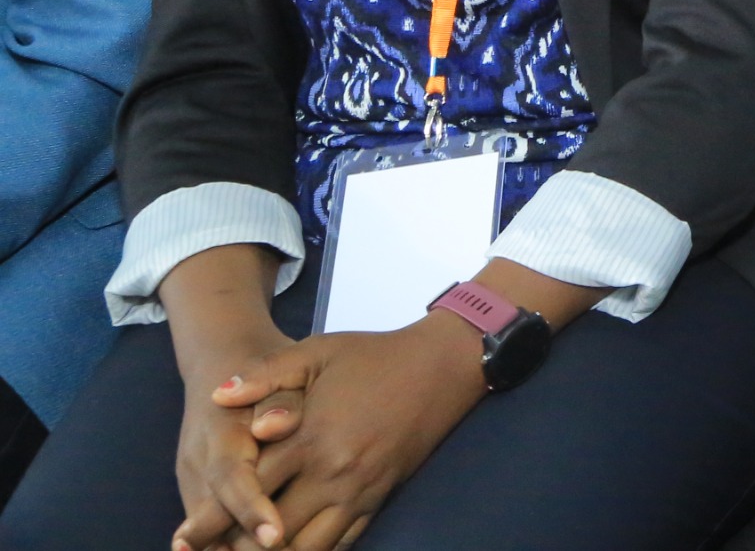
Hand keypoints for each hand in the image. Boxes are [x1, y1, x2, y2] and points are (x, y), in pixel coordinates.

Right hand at [171, 327, 301, 550]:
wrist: (220, 357)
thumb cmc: (265, 366)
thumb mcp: (281, 368)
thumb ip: (279, 398)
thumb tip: (269, 426)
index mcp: (222, 432)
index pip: (232, 480)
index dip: (251, 511)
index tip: (275, 537)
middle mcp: (199, 461)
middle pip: (212, 516)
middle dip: (237, 546)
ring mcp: (192, 477)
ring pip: (206, 527)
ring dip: (229, 549)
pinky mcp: (195, 487)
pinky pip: (209, 523)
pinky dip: (225, 544)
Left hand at [196, 317, 487, 550]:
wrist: (442, 365)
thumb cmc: (375, 356)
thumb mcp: (317, 352)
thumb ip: (265, 374)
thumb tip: (218, 394)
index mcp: (309, 438)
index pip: (248, 490)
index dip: (211, 519)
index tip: (182, 539)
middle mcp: (332, 473)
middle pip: (272, 531)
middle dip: (236, 550)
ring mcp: (358, 491)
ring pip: (307, 547)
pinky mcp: (379, 498)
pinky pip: (342, 543)